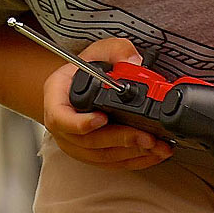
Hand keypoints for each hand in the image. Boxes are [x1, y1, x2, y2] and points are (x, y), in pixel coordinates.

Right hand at [42, 37, 173, 169]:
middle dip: (120, 140)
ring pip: (101, 156)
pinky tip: (152, 154)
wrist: (79, 83)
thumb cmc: (87, 68)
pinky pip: (111, 163)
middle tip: (145, 136)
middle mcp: (63, 126)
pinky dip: (134, 160)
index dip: (81, 122)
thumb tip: (134, 62)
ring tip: (157, 147)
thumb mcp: (100, 49)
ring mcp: (76, 144)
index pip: (61, 117)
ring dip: (132, 154)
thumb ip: (118, 51)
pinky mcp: (92, 154)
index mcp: (56, 98)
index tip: (102, 119)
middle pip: (88, 141)